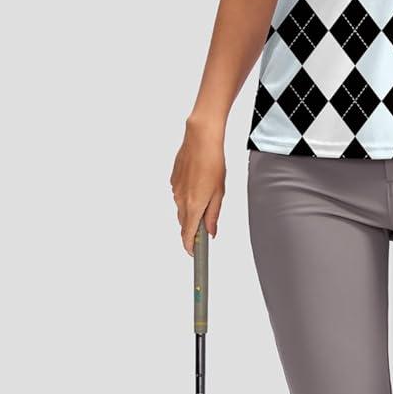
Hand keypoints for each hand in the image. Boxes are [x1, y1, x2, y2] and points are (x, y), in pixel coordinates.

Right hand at [170, 115, 225, 255]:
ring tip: (206, 194)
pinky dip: (187, 195)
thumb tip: (211, 231)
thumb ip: (213, 215)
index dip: (190, 247)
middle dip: (193, 228)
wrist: (200, 140)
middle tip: (205, 227)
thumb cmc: (213, 163)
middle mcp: (181, 200)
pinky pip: (179, 194)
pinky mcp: (173, 180)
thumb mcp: (219, 193)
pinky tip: (197, 183)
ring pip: (182, 208)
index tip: (194, 253)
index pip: (187, 235)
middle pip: (184, 223)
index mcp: (194, 206)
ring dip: (191, 209)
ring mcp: (175, 190)